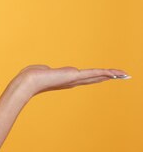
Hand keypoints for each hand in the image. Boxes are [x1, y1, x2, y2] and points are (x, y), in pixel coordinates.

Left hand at [10, 64, 129, 99]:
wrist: (28, 82)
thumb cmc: (30, 76)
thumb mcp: (40, 71)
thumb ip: (45, 70)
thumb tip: (44, 69)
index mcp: (65, 80)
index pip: (84, 78)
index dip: (96, 77)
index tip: (106, 76)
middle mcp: (71, 81)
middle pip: (93, 78)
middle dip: (107, 77)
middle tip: (122, 76)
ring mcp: (73, 79)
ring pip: (96, 76)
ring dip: (110, 75)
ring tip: (123, 74)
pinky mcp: (74, 76)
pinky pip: (93, 73)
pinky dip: (104, 73)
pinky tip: (114, 73)